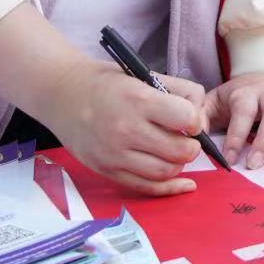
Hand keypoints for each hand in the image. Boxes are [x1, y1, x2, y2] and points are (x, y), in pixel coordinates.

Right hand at [36, 59, 205, 196]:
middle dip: (192, 146)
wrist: (63, 95)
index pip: (187, 119)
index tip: (190, 120)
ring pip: (166, 171)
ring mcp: (115, 154)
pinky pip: (146, 187)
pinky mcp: (107, 170)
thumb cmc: (109, 83)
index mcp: (139, 100)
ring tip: (175, 151)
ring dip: (180, 164)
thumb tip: (201, 118)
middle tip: (187, 139)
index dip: (196, 121)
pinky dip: (170, 188)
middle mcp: (127, 129)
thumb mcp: (145, 74)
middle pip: (180, 151)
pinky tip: (184, 183)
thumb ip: (180, 91)